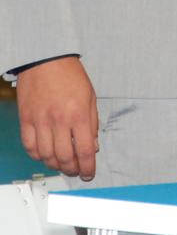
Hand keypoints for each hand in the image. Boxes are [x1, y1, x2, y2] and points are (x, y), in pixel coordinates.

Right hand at [17, 57, 98, 179]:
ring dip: (55, 165)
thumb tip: (92, 146)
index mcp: (79, 114)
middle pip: (64, 157)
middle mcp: (59, 121)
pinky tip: (45, 155)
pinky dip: (38, 155)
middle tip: (76, 171)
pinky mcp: (26, 120)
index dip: (88, 166)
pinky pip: (30, 146)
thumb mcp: (90, 97)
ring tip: (63, 165)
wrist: (46, 60)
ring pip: (46, 156)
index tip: (89, 173)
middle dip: (72, 169)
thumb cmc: (71, 75)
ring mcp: (40, 122)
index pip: (84, 150)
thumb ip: (92, 123)